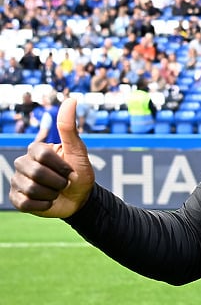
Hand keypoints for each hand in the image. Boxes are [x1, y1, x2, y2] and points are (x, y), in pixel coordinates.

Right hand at [9, 98, 94, 217]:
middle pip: (34, 172)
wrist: (80, 199)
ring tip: (56, 192)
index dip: (59, 165)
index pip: (41, 154)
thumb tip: (71, 99)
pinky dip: (42, 205)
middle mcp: (23, 163)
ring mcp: (18, 181)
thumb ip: (69, 128)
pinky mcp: (17, 198)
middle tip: (64, 183)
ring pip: (30, 188)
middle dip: (57, 181)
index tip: (70, 170)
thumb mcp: (78, 151)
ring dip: (51, 194)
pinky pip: (24, 203)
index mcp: (37, 150)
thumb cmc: (80, 173)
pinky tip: (48, 202)